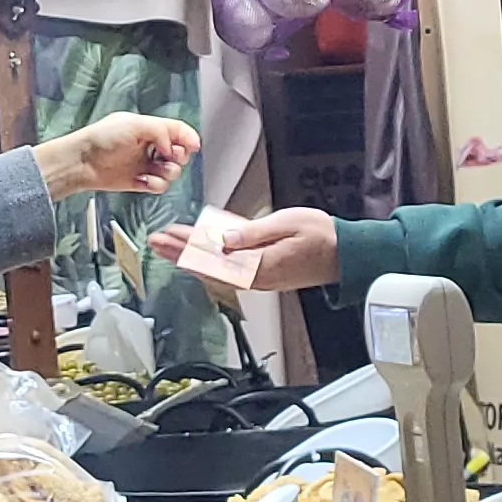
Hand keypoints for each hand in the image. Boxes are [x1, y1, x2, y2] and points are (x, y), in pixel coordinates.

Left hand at [34, 114, 200, 199]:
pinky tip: (142, 180)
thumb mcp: (133, 124)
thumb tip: (171, 145)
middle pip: (180, 153)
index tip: (193, 146)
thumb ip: (159, 130)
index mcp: (150, 128)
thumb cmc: (100, 139)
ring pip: (173, 171)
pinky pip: (160, 186)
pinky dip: (155, 185)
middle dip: (178, 156)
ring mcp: (146, 165)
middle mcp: (150, 146)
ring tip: (153, 169)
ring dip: (167, 172)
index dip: (189, 137)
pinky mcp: (141, 182)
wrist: (82, 163)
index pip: (178, 131)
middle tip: (167, 156)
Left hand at [147, 207, 341, 290]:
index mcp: (260, 266)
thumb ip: (252, 233)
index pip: (212, 259)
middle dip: (180, 253)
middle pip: (208, 266)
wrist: (345, 253)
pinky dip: (212, 259)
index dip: (186, 248)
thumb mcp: (286, 224)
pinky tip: (201, 252)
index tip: (166, 237)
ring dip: (193, 256)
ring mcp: (259, 277)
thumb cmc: (322, 237)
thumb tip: (223, 238)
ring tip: (170, 246)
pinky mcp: (264, 273)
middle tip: (156, 241)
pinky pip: (230, 268)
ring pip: (216, 268)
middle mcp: (256, 277)